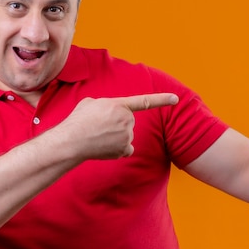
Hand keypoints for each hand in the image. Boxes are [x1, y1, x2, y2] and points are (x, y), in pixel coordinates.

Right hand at [56, 93, 178, 160]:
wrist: (72, 140)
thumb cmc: (79, 120)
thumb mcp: (91, 103)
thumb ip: (107, 105)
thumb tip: (109, 114)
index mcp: (120, 105)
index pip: (146, 101)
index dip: (162, 100)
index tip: (176, 99)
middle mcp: (128, 120)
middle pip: (128, 121)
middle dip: (117, 123)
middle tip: (99, 126)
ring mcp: (127, 136)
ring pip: (126, 135)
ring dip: (115, 136)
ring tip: (98, 136)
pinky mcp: (125, 149)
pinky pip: (126, 149)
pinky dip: (118, 149)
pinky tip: (105, 147)